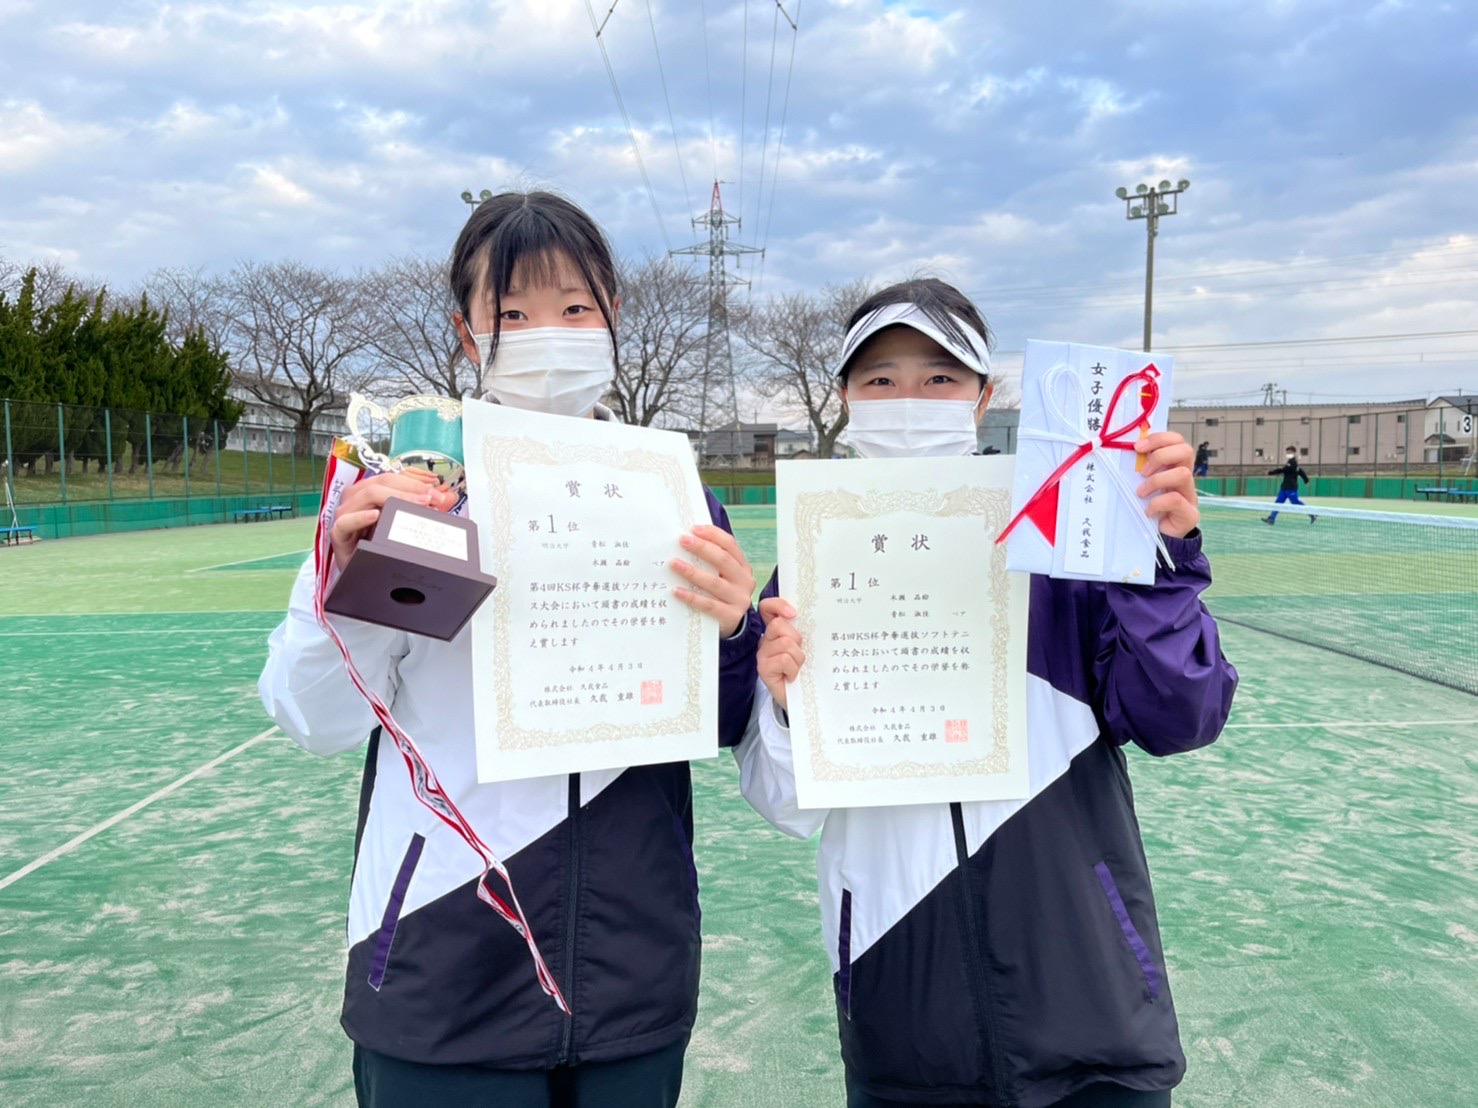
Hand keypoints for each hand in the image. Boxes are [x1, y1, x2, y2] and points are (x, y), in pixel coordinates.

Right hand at [330, 469, 452, 570]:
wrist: (360, 573)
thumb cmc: (379, 545)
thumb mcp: (404, 525)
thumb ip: (425, 509)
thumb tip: (448, 497)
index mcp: (370, 491)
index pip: (393, 476)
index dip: (416, 479)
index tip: (436, 488)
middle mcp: (356, 498)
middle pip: (383, 481)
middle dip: (411, 488)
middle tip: (433, 498)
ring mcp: (345, 514)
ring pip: (366, 495)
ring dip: (395, 497)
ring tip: (417, 504)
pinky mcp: (338, 535)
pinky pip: (345, 522)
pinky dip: (360, 517)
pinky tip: (376, 516)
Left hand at [670, 524, 756, 637]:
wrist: (732, 624)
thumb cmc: (721, 594)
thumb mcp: (722, 575)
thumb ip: (710, 561)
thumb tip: (685, 540)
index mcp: (742, 566)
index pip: (730, 545)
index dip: (713, 535)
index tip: (693, 529)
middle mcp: (744, 581)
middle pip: (723, 560)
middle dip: (702, 548)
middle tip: (682, 540)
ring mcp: (739, 599)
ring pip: (715, 583)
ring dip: (692, 572)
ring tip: (674, 564)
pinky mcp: (730, 616)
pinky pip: (709, 605)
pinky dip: (692, 597)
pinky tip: (676, 591)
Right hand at [757, 596, 804, 712]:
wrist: (800, 698)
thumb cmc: (803, 672)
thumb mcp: (805, 647)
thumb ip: (803, 631)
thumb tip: (810, 617)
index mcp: (775, 632)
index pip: (768, 608)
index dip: (778, 605)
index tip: (793, 613)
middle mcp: (766, 640)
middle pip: (779, 625)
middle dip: (796, 639)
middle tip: (799, 654)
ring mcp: (762, 654)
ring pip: (785, 643)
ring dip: (798, 658)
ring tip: (797, 668)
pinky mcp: (763, 668)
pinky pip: (784, 659)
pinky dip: (793, 669)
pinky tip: (792, 676)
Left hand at [1134, 431, 1199, 538]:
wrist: (1158, 538)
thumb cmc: (1146, 508)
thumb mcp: (1140, 485)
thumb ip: (1137, 469)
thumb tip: (1119, 451)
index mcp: (1174, 466)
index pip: (1176, 441)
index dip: (1159, 439)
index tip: (1138, 447)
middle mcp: (1185, 478)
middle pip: (1186, 451)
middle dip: (1161, 456)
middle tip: (1143, 471)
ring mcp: (1189, 495)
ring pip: (1183, 474)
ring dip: (1157, 481)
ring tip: (1141, 492)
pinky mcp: (1189, 514)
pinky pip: (1176, 500)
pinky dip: (1157, 503)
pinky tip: (1148, 511)